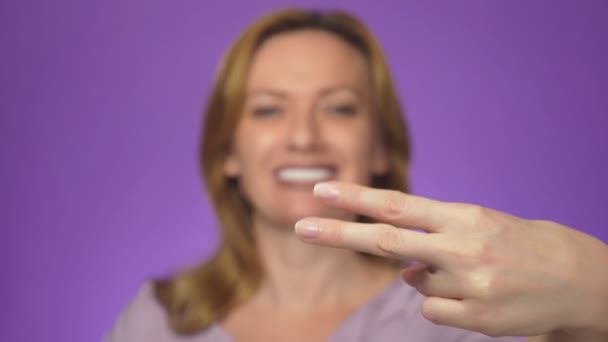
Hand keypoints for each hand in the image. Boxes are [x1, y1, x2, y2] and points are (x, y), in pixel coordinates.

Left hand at [294, 182, 607, 337]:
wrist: (582, 279)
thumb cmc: (521, 246)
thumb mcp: (480, 227)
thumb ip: (435, 239)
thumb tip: (401, 272)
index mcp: (464, 215)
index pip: (398, 204)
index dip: (356, 198)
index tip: (321, 190)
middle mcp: (464, 246)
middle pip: (386, 240)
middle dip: (340, 233)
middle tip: (302, 227)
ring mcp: (470, 285)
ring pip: (415, 282)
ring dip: (429, 278)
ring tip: (471, 275)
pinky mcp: (478, 319)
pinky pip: (432, 310)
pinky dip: (441, 304)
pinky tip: (475, 299)